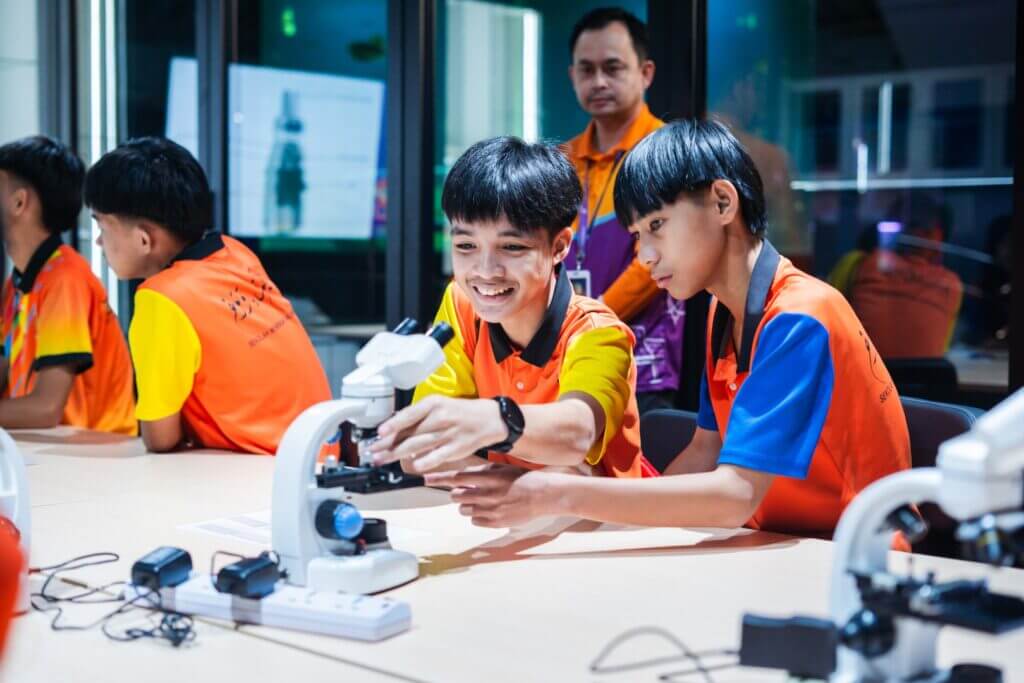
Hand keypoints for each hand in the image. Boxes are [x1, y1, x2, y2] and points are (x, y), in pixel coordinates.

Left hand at [370, 395, 505, 471]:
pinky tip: (411, 466)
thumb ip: (417, 415)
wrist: (488, 419)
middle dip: (388, 444)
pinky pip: (435, 457)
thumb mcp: (438, 404)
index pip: (409, 414)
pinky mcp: (455, 449)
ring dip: (397, 454)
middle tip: (373, 451)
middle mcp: (441, 417)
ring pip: (418, 446)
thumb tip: (393, 426)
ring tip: (383, 459)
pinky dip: (422, 462)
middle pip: (410, 433)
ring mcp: (448, 434)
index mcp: (434, 403)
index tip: (379, 432)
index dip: (393, 424)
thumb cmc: (459, 412)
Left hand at [425, 464, 560, 527]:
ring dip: (466, 505)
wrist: (545, 495)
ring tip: (480, 501)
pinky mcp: (496, 522)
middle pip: (457, 496)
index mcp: (488, 477)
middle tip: (465, 492)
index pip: (456, 477)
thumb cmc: (524, 478)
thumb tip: (464, 475)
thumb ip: (482, 471)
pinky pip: (475, 521)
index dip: (439, 478)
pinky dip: (477, 516)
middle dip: (457, 493)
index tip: (425, 478)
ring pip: (464, 510)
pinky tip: (488, 510)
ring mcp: (491, 510)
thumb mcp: (503, 468)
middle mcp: (487, 494)